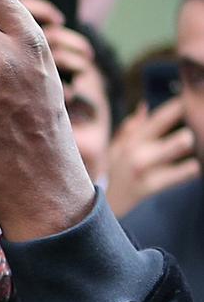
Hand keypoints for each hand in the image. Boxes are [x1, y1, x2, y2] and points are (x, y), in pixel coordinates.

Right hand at [106, 98, 199, 216]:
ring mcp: (142, 167)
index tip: (189, 99)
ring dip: (184, 142)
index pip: (157, 118)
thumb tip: (144, 106)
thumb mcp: (118, 147)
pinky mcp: (149, 185)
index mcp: (132, 139)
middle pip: (164, 126)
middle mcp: (136, 150)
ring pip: (173, 146)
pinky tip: (193, 167)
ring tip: (189, 141)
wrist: (107, 202)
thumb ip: (131, 127)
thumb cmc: (117, 171)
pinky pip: (177, 174)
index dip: (175, 107)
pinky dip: (189, 169)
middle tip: (194, 121)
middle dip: (182, 121)